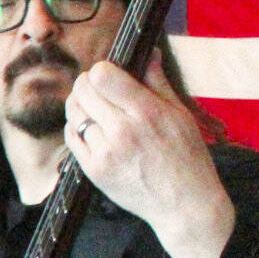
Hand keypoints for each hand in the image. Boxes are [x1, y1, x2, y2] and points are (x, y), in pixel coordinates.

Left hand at [65, 57, 231, 252]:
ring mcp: (105, 152)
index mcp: (147, 112)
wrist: (184, 205)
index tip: (106, 74)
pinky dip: (74, 127)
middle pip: (83, 91)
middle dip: (86, 83)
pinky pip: (70, 138)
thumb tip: (147, 52)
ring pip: (74, 113)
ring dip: (79, 104)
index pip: (103, 76)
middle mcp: (123, 130)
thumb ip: (158, 82)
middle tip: (94, 86)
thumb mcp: (180, 115)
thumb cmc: (187, 158)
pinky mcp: (93, 170)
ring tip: (91, 106)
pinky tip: (87, 126)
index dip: (101, 70)